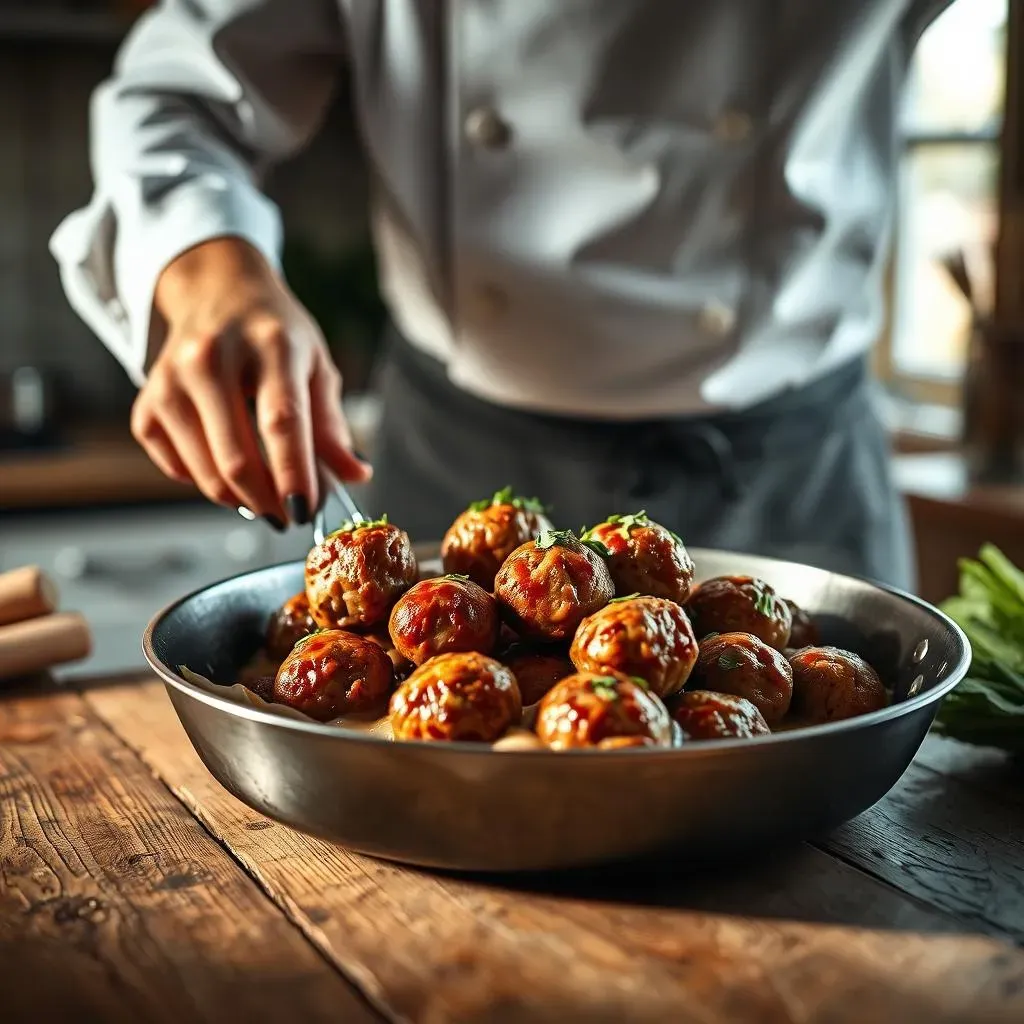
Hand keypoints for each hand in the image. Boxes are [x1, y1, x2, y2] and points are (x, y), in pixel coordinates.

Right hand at [131, 237, 369, 528]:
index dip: (293, 473)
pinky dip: (205, 482)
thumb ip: (332, 425)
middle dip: (268, 502)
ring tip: (264, 498)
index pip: (280, 420)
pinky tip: (225, 465)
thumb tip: (357, 475)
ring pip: (205, 471)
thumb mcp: (316, 366)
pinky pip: (175, 467)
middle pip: (237, 457)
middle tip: (289, 516)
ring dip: (240, 501)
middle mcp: (211, 357)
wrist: (216, 291)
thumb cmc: (275, 333)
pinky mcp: (147, 401)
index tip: (305, 511)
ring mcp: (170, 379)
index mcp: (269, 345)